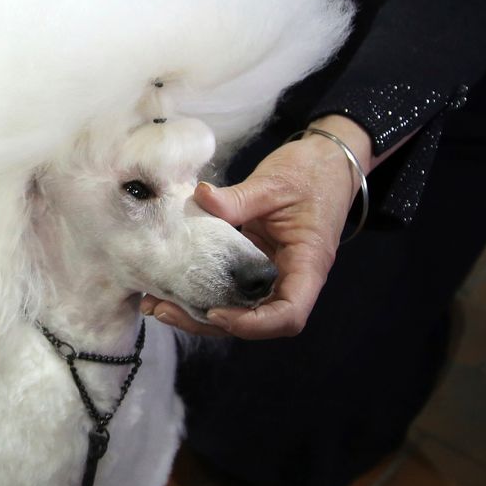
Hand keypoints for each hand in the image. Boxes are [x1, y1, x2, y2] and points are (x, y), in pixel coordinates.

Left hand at [140, 115, 372, 339]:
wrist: (326, 161)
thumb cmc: (311, 172)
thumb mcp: (274, 182)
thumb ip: (239, 197)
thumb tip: (202, 198)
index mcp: (307, 264)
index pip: (289, 315)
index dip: (253, 324)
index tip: (214, 312)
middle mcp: (292, 278)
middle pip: (256, 321)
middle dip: (210, 323)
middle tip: (165, 310)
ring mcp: (273, 274)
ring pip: (240, 309)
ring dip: (200, 312)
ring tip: (158, 304)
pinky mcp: (256, 265)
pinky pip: (232, 288)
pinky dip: (205, 292)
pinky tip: (173, 287)